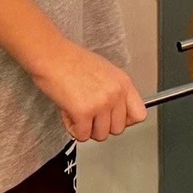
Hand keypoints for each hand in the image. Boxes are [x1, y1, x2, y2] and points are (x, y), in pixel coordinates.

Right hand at [31, 39, 145, 141]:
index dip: (125, 121)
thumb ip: (115, 92)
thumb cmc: (73, 62)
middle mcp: (116, 94)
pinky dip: (73, 129)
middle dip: (102, 126)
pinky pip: (82, 135)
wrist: (53, 57)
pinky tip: (69, 114)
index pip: (139, 114)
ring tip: (78, 113)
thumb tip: (117, 111)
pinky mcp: (83, 112)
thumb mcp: (106, 73)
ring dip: (87, 129)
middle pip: (118, 129)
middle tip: (90, 117)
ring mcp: (101, 104)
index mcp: (124, 83)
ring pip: (100, 135)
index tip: (114, 119)